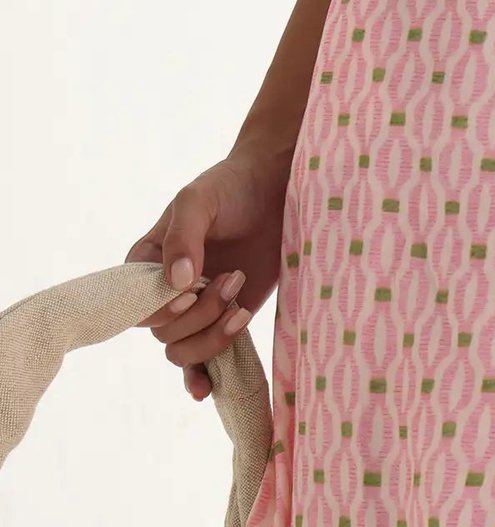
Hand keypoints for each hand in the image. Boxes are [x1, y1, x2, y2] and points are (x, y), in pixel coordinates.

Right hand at [124, 142, 292, 399]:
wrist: (278, 187)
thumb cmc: (231, 187)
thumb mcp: (199, 200)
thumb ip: (183, 237)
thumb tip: (178, 285)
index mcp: (148, 263)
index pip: (135, 307)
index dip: (161, 309)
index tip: (192, 289)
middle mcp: (167, 291)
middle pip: (163, 334)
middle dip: (199, 315)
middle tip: (233, 278)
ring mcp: (197, 309)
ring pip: (182, 352)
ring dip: (212, 336)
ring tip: (240, 302)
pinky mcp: (225, 319)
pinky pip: (203, 362)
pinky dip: (201, 378)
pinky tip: (208, 389)